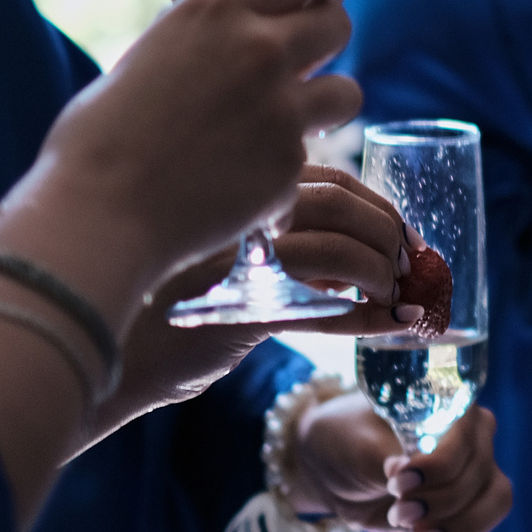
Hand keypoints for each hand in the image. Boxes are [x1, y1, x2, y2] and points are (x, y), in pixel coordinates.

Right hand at [0, 0, 362, 313]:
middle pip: (339, 25)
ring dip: (325, 105)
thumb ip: (199, 44)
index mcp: (217, 8)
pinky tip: (247, 182)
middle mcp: (259, 48)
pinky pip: (309, 157)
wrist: (99, 212)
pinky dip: (285, 169)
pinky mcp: (289, 163)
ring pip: (347, 92)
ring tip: (290, 122)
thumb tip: (223, 47)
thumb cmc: (100, 138)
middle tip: (308, 64)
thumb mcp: (149, 56)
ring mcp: (280, 107)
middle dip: (328, 44)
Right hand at [52, 165, 431, 453]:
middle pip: (343, 206)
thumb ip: (281, 248)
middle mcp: (243, 217)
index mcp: (242, 195)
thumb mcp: (231, 265)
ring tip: (407, 301)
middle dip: (394, 236)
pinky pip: (324, 310)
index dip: (380, 206)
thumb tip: (359, 260)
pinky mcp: (243, 311)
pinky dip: (369, 318)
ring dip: (387, 277)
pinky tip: (393, 327)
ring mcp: (242, 261)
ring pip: (340, 253)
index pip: (332, 180)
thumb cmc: (170, 309)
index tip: (410, 235)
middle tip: (419, 268)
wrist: (112, 351)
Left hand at [291, 397, 512, 531]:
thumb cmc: (345, 439)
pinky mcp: (457, 512)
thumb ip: (382, 456)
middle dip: (441, 503)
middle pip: (481, 477)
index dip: (440, 465)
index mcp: (451, 408)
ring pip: (492, 506)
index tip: (399, 482)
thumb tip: (401, 467)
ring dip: (455, 531)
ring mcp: (471, 477)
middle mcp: (471, 440)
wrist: (330, 469)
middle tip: (399, 513)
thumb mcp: (357, 444)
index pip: (467, 437)